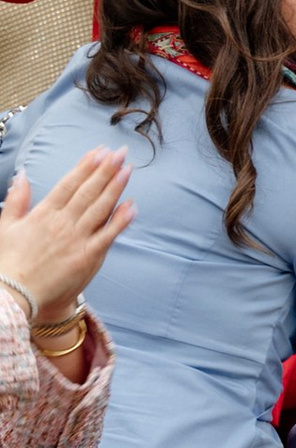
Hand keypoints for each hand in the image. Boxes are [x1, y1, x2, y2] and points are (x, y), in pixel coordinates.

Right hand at [0, 151, 131, 321]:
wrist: (15, 296)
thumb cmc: (10, 262)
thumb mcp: (6, 226)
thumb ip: (17, 199)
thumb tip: (22, 175)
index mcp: (43, 214)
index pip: (69, 184)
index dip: (86, 166)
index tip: (100, 151)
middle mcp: (62, 223)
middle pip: (88, 191)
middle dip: (106, 170)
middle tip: (120, 152)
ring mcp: (76, 239)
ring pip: (100, 208)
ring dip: (116, 187)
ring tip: (128, 169)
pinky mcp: (87, 257)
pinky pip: (107, 235)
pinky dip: (120, 220)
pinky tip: (132, 206)